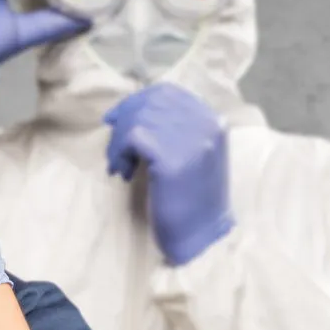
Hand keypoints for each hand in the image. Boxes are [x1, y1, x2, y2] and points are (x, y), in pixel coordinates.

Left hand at [104, 84, 234, 265]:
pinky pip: (134, 137)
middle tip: (115, 147)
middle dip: (125, 120)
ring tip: (121, 164)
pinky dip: (121, 151)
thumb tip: (133, 108)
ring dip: (120, 140)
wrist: (200, 237)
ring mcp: (191, 140)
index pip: (167, 92)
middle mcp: (206, 125)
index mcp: (213, 121)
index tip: (117, 119)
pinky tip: (123, 171)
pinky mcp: (172, 159)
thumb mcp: (193, 154)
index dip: (136, 101)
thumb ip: (174, 128)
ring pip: (139, 118)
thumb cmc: (193, 199)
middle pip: (151, 101)